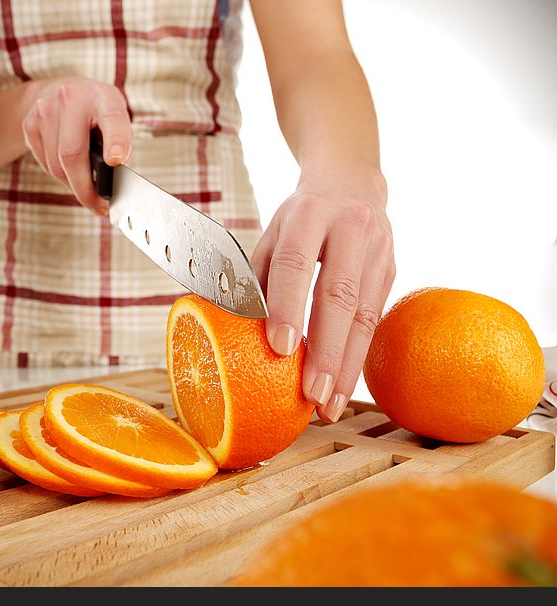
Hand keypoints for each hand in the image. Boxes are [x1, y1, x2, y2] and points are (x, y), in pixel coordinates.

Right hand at [21, 77, 131, 214]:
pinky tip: (69, 170)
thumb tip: (112, 185)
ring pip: (56, 166)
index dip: (115, 141)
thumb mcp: (114, 120)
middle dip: (86, 189)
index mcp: (103, 96)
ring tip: (86, 186)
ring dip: (73, 185)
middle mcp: (72, 98)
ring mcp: (46, 110)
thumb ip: (118, 146)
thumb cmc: (95, 113)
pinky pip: (45, 165)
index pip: (111, 119)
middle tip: (98, 207)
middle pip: (73, 154)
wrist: (56, 91)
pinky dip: (60, 176)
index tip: (117, 161)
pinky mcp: (29, 124)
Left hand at [251, 173, 394, 422]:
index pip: (296, 262)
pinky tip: (342, 388)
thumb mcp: (271, 235)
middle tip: (309, 394)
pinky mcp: (391, 270)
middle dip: (325, 350)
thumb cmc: (298, 219)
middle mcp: (349, 228)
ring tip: (327, 407)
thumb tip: (230, 329)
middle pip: (338, 295)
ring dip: (345, 365)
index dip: (288, 305)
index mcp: (308, 213)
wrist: (351, 182)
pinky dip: (357, 357)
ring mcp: (378, 249)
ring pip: (364, 314)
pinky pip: (375, 320)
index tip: (279, 348)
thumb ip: (256, 277)